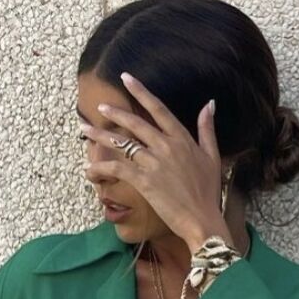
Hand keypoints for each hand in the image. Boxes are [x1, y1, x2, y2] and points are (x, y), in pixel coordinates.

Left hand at [82, 71, 228, 248]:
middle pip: (135, 124)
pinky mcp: (144, 181)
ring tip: (85, 131)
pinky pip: (117, 169)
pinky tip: (89, 169)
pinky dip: (101, 169)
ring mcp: (154, 163)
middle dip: (115, 114)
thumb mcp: (212, 156)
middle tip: (99, 107)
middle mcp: (166, 146)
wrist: (202, 220)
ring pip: (122, 144)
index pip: (158, 109)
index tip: (126, 78)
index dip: (141, 92)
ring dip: (101, 137)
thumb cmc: (208, 191)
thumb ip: (208, 129)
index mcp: (182, 138)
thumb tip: (209, 104)